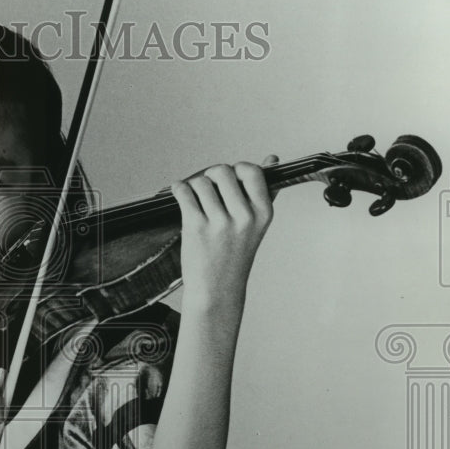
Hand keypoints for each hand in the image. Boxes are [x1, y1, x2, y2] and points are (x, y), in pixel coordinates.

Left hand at [171, 155, 276, 310]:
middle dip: (211, 175)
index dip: (236, 170)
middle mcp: (244, 217)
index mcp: (263, 213)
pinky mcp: (196, 227)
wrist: (217, 290)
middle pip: (222, 171)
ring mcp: (220, 223)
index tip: (228, 180)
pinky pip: (184, 192)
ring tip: (195, 199)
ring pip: (201, 182)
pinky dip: (178, 189)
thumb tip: (271, 159)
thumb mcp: (257, 225)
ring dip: (193, 185)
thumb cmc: (235, 256)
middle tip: (207, 188)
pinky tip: (180, 195)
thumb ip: (263, 191)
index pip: (252, 171)